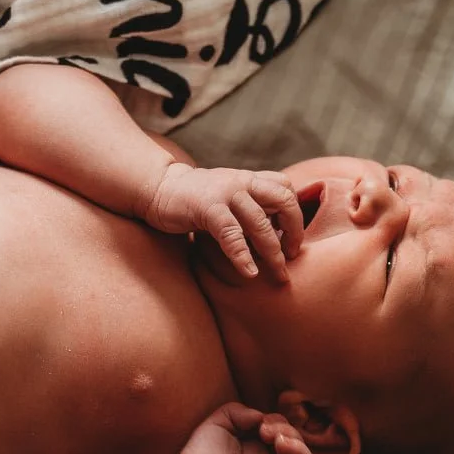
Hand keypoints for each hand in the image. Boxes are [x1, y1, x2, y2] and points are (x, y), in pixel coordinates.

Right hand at [144, 164, 303, 281]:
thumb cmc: (195, 200)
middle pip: (284, 201)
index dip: (295, 215)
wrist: (159, 187)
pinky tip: (249, 273)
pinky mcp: (208, 207)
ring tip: (278, 274)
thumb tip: (275, 233)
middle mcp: (243, 181)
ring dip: (273, 252)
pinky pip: (232, 234)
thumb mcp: (228, 197)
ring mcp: (226, 192)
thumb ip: (249, 206)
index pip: (286, 189)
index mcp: (249, 179)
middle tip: (292, 256)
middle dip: (294, 232)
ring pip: (261, 222)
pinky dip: (242, 256)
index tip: (292, 240)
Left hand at [166, 404, 316, 453]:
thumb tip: (262, 416)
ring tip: (280, 444)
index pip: (284, 432)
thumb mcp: (219, 424)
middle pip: (299, 446)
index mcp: (259, 450)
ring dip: (301, 451)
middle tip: (267, 433)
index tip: (261, 424)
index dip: (280, 423)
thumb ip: (239, 411)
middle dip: (290, 433)